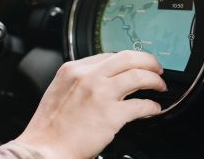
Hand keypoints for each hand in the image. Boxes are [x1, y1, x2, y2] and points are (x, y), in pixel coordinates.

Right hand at [15, 51, 166, 158]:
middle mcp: (88, 76)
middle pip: (127, 58)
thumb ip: (80, 80)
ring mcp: (101, 93)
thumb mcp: (60, 90)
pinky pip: (140, 105)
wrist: (44, 149)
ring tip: (160, 85)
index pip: (108, 55)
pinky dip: (152, 106)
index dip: (127, 60)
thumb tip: (104, 79)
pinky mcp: (111, 114)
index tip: (135, 64)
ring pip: (138, 75)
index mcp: (74, 69)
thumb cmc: (49, 125)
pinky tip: (154, 108)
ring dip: (154, 80)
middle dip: (147, 61)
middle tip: (156, 68)